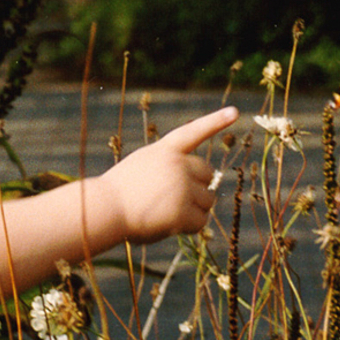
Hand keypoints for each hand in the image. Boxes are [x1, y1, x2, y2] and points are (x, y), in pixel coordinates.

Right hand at [95, 106, 237, 243]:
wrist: (104, 209)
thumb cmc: (117, 194)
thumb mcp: (141, 168)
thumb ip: (168, 170)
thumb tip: (203, 191)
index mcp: (164, 150)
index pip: (193, 132)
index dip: (215, 122)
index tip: (235, 112)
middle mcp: (177, 164)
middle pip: (207, 174)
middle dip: (198, 187)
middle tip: (175, 200)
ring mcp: (182, 186)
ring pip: (207, 200)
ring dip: (193, 209)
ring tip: (165, 213)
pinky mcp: (182, 210)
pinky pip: (200, 221)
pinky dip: (187, 227)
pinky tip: (167, 225)